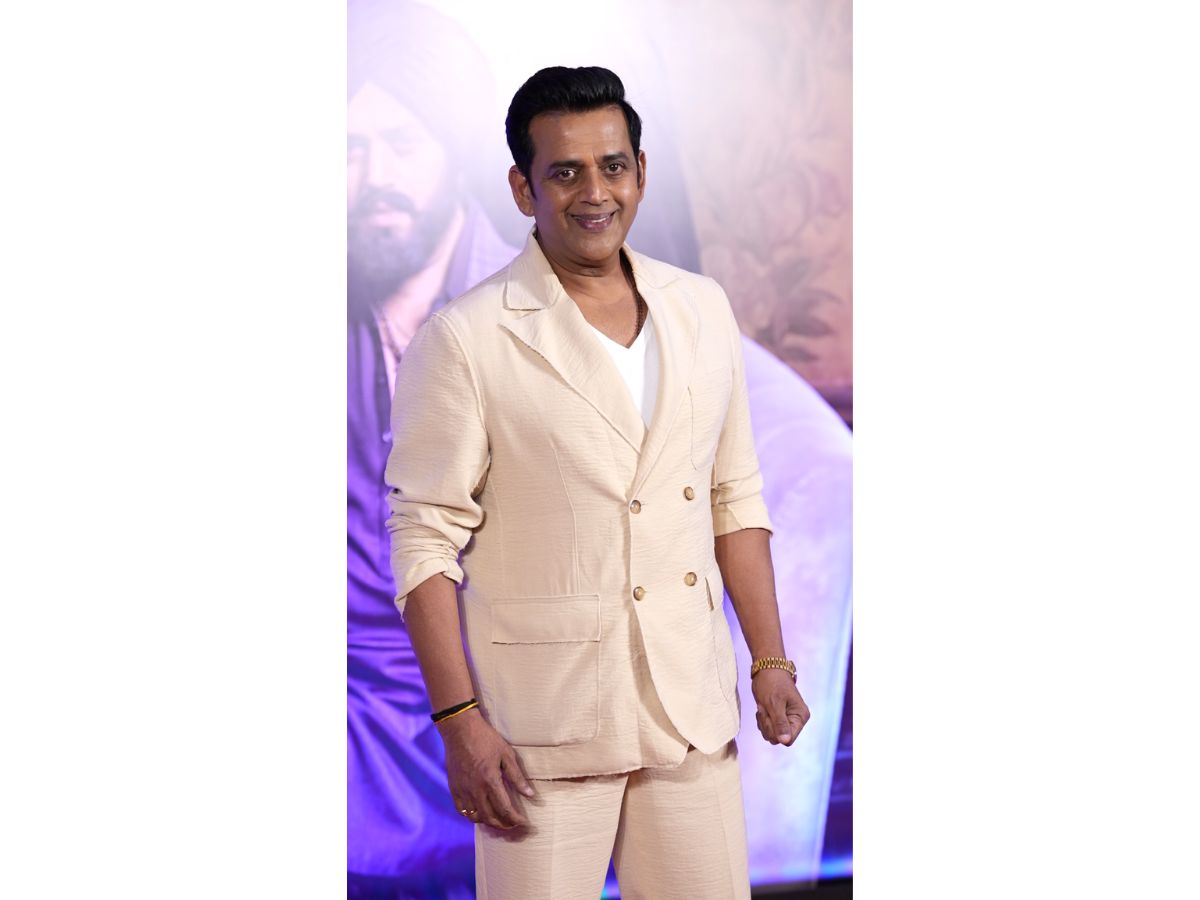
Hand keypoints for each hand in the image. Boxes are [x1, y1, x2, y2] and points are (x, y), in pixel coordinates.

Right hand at [438, 709, 536, 829]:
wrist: (460, 730)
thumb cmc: (486, 739)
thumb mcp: (506, 754)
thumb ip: (517, 777)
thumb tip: (530, 795)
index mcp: (491, 781)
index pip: (505, 809)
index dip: (516, 820)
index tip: (524, 823)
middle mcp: (476, 790)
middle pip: (491, 818)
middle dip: (504, 825)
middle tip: (513, 824)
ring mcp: (463, 790)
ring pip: (475, 817)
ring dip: (488, 822)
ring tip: (498, 820)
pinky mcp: (454, 788)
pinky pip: (461, 810)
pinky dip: (472, 816)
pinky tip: (480, 813)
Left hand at [751, 669, 810, 746]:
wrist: (767, 669)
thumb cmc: (771, 683)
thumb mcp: (774, 703)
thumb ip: (780, 723)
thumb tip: (785, 741)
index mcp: (800, 717)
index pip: (788, 739)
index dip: (775, 731)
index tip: (769, 714)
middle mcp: (795, 721)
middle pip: (778, 739)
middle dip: (767, 725)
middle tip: (764, 708)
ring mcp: (786, 720)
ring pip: (771, 735)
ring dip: (763, 722)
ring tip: (763, 706)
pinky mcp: (777, 719)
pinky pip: (767, 729)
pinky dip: (762, 720)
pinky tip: (762, 708)